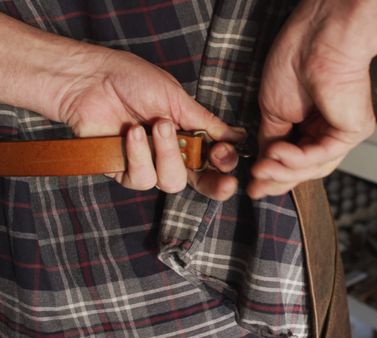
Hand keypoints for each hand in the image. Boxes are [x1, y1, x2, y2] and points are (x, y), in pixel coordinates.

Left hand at [56, 48, 243, 198]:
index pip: (216, 160)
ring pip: (173, 182)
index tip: (225, 154)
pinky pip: (142, 178)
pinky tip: (133, 132)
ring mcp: (149, 164)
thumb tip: (237, 136)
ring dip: (167, 154)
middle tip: (225, 183)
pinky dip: (139, 155)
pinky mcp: (123, 171)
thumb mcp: (177, 98)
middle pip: (202, 183)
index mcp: (190, 134)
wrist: (90, 80)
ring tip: (156, 126)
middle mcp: (173, 153)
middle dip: (216, 185)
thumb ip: (206, 122)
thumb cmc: (132, 80)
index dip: (225, 164)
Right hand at [248, 0, 376, 198]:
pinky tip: (278, 153)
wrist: (317, 37)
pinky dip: (298, 158)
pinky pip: (323, 155)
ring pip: (314, 167)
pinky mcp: (353, 131)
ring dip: (284, 171)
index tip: (251, 185)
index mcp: (312, 122)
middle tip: (254, 186)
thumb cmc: (297, 59)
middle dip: (277, 179)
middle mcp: (329, 128)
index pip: (293, 158)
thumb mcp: (273, 109)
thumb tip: (263, 165)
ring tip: (260, 169)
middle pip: (304, 168)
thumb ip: (271, 140)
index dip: (272, 174)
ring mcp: (343, 131)